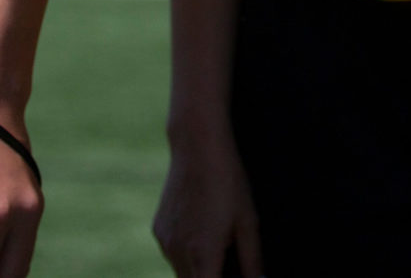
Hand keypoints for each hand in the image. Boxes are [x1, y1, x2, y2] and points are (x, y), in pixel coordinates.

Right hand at [153, 125, 262, 277]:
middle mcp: (178, 252)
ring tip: (217, 242)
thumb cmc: (228, 182)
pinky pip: (172, 254)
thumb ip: (252, 259)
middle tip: (229, 265)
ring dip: (198, 269)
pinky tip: (202, 230)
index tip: (234, 275)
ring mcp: (165, 241)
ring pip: (181, 272)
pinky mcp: (158, 229)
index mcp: (202, 254)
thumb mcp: (247, 222)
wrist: (197, 146)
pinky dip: (186, 254)